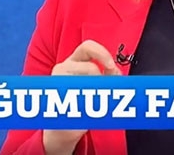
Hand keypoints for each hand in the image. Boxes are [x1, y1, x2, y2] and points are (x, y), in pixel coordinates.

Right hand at [43, 40, 120, 154]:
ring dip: (98, 94)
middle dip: (103, 80)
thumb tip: (116, 73)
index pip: (87, 47)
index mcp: (74, 60)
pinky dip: (91, 107)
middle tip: (107, 89)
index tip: (112, 66)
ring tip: (98, 103)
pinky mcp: (57, 99)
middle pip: (90, 68)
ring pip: (87, 84)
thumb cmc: (80, 101)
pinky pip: (80, 101)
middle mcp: (64, 68)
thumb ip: (106, 74)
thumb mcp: (94, 83)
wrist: (61, 126)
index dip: (102, 53)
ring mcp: (59, 83)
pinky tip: (91, 112)